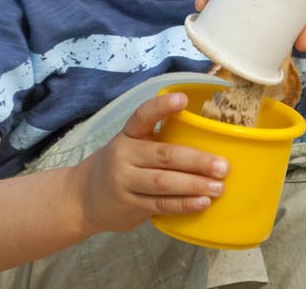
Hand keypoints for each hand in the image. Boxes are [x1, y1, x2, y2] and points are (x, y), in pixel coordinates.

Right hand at [75, 92, 229, 234]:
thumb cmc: (119, 166)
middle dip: (196, 160)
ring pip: (164, 183)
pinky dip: (183, 204)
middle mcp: (124, 155)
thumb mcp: (130, 145)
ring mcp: (125, 182)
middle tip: (223, 166)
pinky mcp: (130, 206)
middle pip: (164, 155)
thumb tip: (204, 139)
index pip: (143, 116)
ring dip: (194, 185)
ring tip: (218, 187)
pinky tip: (202, 203)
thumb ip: (156, 141)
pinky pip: (160, 204)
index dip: (162, 107)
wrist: (83, 198)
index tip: (184, 98)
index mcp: (128, 134)